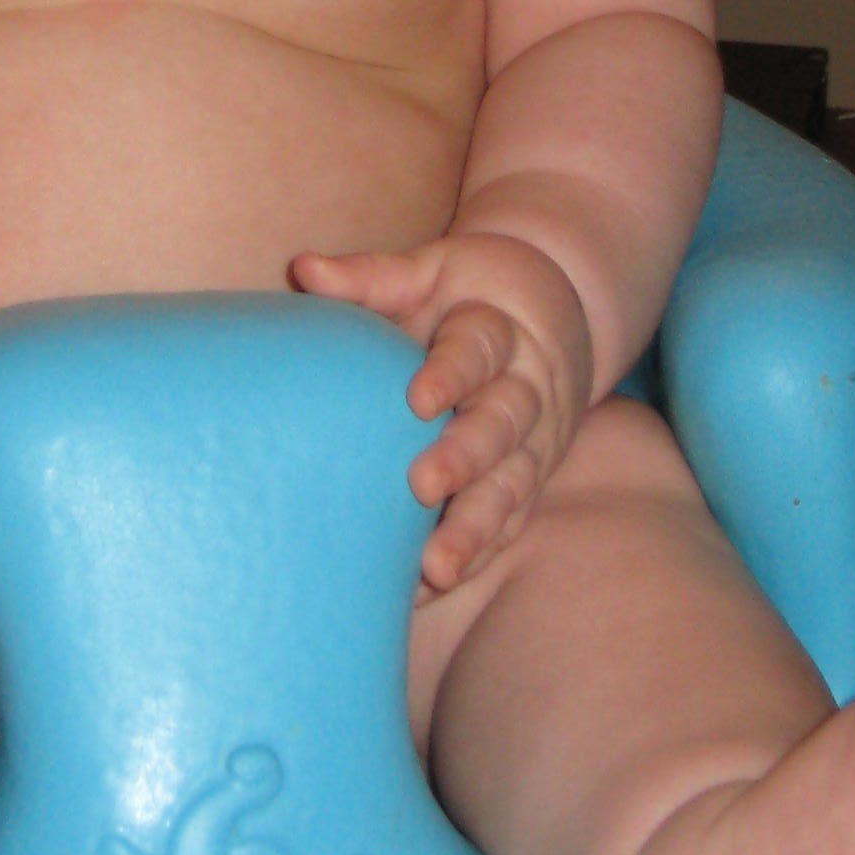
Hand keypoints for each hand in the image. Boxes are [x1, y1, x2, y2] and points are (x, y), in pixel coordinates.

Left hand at [291, 231, 592, 593]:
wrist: (550, 313)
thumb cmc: (468, 293)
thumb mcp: (428, 272)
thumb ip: (371, 277)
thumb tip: (304, 269)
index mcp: (500, 331)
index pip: (479, 350)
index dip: (452, 374)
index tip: (418, 400)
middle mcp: (527, 390)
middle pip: (503, 424)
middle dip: (467, 457)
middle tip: (423, 485)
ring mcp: (535, 442)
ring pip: (513, 485)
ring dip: (477, 525)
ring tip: (438, 566)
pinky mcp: (529, 479)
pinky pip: (509, 522)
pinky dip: (478, 553)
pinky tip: (435, 585)